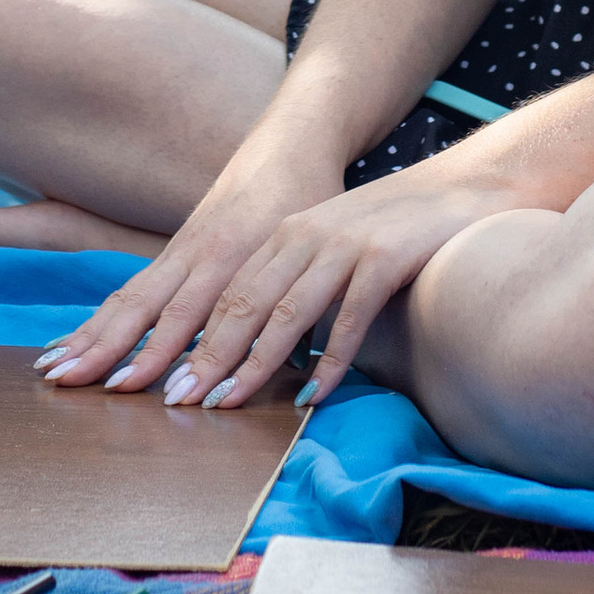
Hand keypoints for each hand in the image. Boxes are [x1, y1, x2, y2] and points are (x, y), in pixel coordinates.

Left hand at [39, 124, 534, 411]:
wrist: (470, 190)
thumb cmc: (396, 236)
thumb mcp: (331, 257)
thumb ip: (291, 296)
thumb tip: (254, 362)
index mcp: (276, 237)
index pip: (210, 294)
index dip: (166, 336)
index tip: (123, 377)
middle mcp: (299, 235)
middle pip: (235, 303)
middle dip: (195, 355)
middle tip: (163, 401)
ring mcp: (341, 242)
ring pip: (284, 307)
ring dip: (251, 361)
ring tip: (221, 403)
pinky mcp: (385, 253)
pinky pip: (351, 311)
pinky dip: (332, 355)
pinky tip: (313, 392)